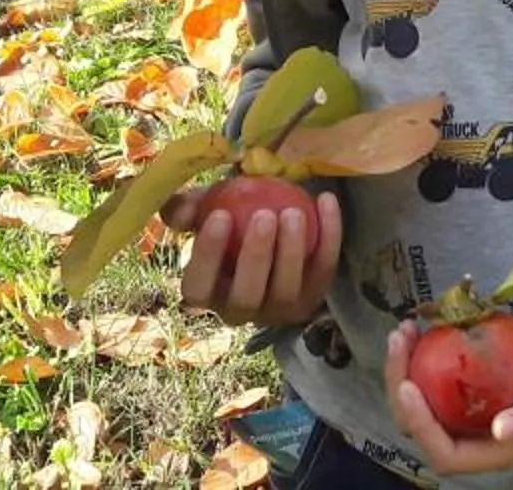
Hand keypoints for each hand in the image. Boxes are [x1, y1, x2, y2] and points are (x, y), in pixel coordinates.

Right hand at [163, 184, 339, 327]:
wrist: (271, 229)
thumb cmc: (231, 222)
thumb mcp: (205, 210)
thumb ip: (188, 208)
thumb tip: (184, 213)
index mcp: (206, 293)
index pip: (198, 286)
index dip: (207, 256)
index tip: (220, 215)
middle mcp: (240, 311)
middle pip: (246, 296)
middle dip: (255, 257)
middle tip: (265, 215)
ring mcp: (278, 310)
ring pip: (285, 291)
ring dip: (291, 252)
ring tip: (294, 212)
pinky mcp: (311, 298)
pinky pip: (322, 270)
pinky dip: (328, 237)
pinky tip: (326, 201)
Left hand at [384, 319, 512, 476]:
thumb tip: (501, 430)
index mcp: (495, 451)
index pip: (446, 454)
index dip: (422, 427)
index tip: (410, 386)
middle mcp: (471, 436)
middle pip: (418, 428)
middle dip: (400, 388)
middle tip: (400, 342)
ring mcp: (460, 411)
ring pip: (414, 401)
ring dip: (400, 368)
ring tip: (402, 331)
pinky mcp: (455, 387)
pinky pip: (424, 378)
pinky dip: (413, 355)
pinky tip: (414, 328)